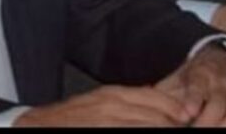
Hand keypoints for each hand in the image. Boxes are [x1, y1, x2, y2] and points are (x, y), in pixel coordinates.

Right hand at [15, 84, 190, 126]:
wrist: (37, 125)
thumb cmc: (70, 118)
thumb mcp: (100, 102)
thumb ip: (126, 101)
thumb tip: (155, 101)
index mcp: (113, 95)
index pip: (156, 98)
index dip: (175, 109)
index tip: (187, 117)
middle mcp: (112, 107)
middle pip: (157, 116)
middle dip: (173, 123)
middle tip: (188, 125)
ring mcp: (107, 122)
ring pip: (149, 125)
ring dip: (164, 128)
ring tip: (175, 129)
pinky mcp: (102, 129)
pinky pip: (132, 130)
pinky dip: (144, 129)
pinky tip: (151, 131)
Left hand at [155, 45, 225, 126]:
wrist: (221, 62)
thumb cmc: (192, 79)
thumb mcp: (175, 81)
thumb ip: (164, 96)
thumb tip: (146, 110)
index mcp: (201, 73)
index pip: (197, 85)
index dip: (192, 99)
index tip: (187, 114)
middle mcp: (222, 83)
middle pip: (218, 105)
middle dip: (207, 123)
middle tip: (193, 131)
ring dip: (225, 127)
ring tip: (209, 133)